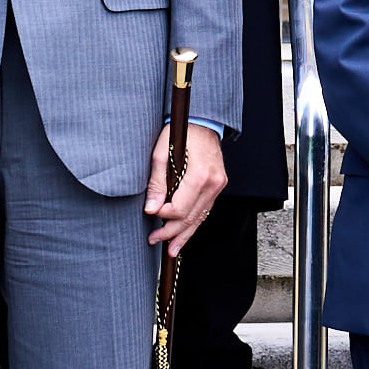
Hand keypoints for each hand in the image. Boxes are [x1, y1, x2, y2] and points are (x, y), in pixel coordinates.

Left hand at [149, 130, 229, 256]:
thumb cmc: (182, 132)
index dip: (163, 215)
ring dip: (184, 233)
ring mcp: (218, 185)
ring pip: (200, 217)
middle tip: (155, 240)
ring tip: (171, 248)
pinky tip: (185, 232)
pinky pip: (205, 209)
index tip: (150, 213)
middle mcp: (213, 183)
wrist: (202, 120)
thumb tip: (151, 208)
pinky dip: (194, 222)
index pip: (179, 208)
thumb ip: (157, 183)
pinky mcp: (218, 185)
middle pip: (191, 217)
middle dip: (172, 232)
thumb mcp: (161, 153)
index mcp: (199, 175)